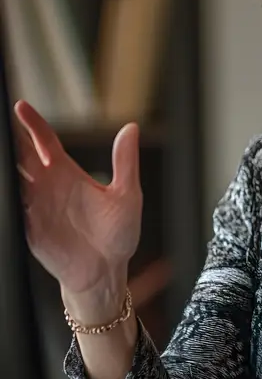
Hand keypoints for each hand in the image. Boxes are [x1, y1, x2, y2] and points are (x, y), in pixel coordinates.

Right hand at [14, 100, 142, 315]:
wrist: (107, 272)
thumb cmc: (118, 234)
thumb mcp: (128, 196)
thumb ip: (125, 162)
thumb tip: (132, 128)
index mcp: (66, 172)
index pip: (43, 140)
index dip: (32, 124)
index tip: (20, 106)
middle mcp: (46, 185)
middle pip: (20, 154)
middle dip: (8, 139)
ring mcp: (34, 206)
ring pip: (11, 179)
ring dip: (4, 166)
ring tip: (0, 152)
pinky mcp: (27, 228)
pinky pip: (10, 209)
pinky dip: (6, 198)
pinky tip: (6, 188)